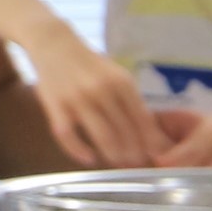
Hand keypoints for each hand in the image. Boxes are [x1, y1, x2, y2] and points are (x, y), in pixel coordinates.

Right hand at [25, 33, 164, 170]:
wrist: (54, 45)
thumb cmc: (91, 66)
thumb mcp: (118, 76)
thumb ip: (132, 102)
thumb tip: (153, 135)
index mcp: (122, 83)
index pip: (143, 120)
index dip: (151, 142)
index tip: (157, 157)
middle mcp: (102, 91)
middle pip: (125, 132)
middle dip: (134, 153)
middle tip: (137, 165)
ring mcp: (77, 98)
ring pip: (102, 136)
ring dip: (114, 155)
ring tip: (119, 164)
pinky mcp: (55, 105)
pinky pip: (68, 135)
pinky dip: (78, 151)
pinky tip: (89, 159)